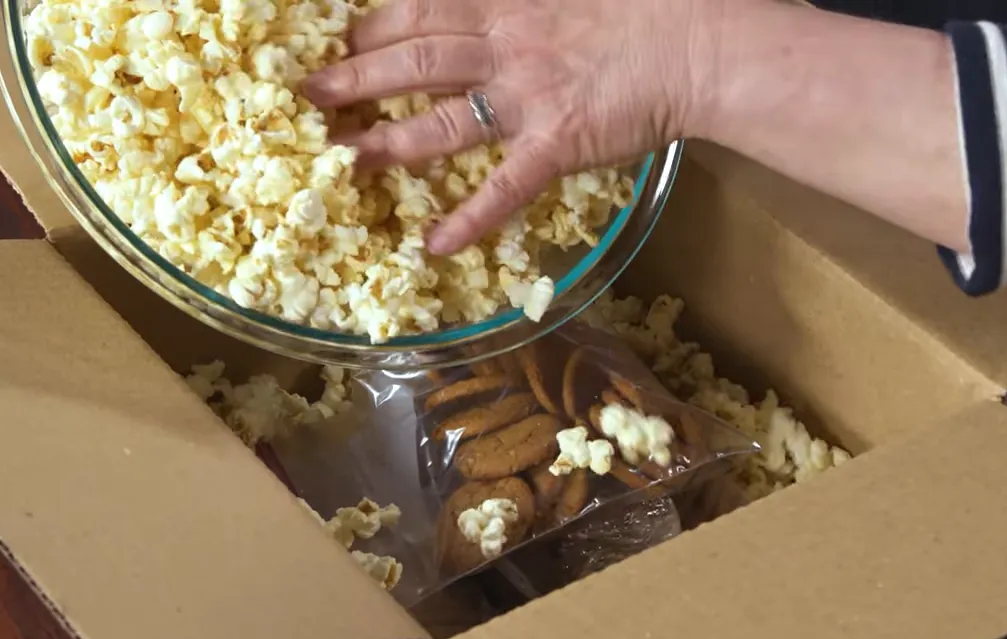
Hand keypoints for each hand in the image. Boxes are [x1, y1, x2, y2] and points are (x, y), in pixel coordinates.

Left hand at [303, 0, 728, 253]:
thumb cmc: (643, 2)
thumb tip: (471, 6)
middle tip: (308, 100)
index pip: (419, 9)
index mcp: (504, 0)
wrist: (698, 42)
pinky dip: (471, 217)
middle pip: (413, 60)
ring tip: (344, 162)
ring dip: (388, 141)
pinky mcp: (556, 145)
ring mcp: (527, 98)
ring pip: (442, 120)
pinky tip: (435, 245)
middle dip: (354, 78)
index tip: (335, 41)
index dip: (370, 26)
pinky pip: (504, 186)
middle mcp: (505, 44)